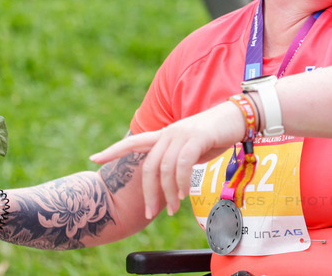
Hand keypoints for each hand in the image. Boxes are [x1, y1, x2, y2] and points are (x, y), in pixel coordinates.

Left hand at [91, 100, 245, 220]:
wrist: (238, 117)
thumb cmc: (216, 134)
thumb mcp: (193, 148)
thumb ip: (179, 160)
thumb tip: (172, 182)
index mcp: (165, 134)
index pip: (134, 141)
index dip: (113, 150)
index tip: (93, 159)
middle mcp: (169, 132)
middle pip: (149, 166)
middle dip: (148, 193)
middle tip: (149, 213)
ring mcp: (181, 134)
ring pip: (165, 168)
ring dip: (168, 193)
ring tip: (174, 208)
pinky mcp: (196, 137)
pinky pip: (182, 164)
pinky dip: (181, 182)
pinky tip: (185, 194)